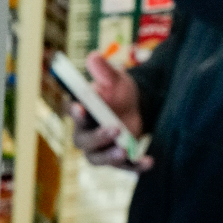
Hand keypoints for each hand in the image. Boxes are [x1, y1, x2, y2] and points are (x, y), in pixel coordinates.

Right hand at [71, 51, 152, 172]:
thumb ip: (104, 70)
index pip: (72, 112)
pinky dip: (136, 166)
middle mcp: (85, 133)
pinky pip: (124, 167)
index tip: (80, 108)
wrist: (135, 106)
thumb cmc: (117, 91)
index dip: (75, 112)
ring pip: (98, 158)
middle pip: (83, 141)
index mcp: (82, 111)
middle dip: (97, 137)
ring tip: (125, 150)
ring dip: (111, 156)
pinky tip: (149, 161)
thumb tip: (94, 56)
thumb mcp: (115, 78)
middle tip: (115, 128)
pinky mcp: (117, 159)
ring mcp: (100, 149)